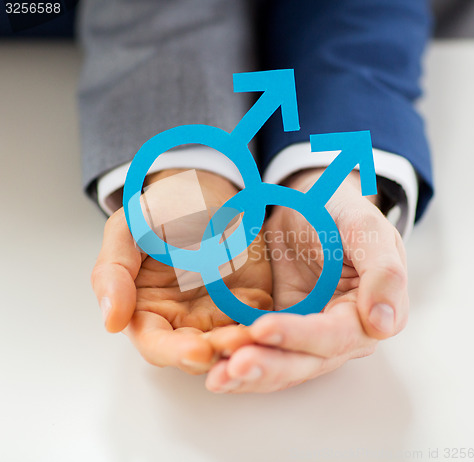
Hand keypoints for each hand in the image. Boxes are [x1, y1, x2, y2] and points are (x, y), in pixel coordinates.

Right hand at [91, 169, 272, 373]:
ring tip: (258, 337)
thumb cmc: (163, 210)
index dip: (174, 352)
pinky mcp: (249, 305)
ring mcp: (219, 315)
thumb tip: (111, 321)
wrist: (207, 193)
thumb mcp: (129, 230)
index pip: (155, 343)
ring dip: (245, 347)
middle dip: (217, 353)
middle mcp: (183, 321)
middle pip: (198, 352)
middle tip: (236, 346)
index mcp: (148, 309)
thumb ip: (113, 271)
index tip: (197, 351)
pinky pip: (259, 325)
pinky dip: (267, 330)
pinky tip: (278, 326)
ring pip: (230, 345)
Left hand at [205, 170, 407, 391]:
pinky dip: (240, 360)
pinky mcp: (280, 331)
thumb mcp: (365, 227)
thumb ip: (383, 271)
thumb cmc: (339, 211)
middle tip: (234, 367)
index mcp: (367, 312)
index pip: (336, 336)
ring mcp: (307, 336)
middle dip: (270, 366)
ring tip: (218, 379)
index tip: (263, 328)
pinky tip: (217, 370)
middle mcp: (340, 334)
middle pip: (306, 361)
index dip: (301, 336)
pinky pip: (262, 353)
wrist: (307, 206)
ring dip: (251, 375)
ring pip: (282, 366)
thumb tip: (384, 324)